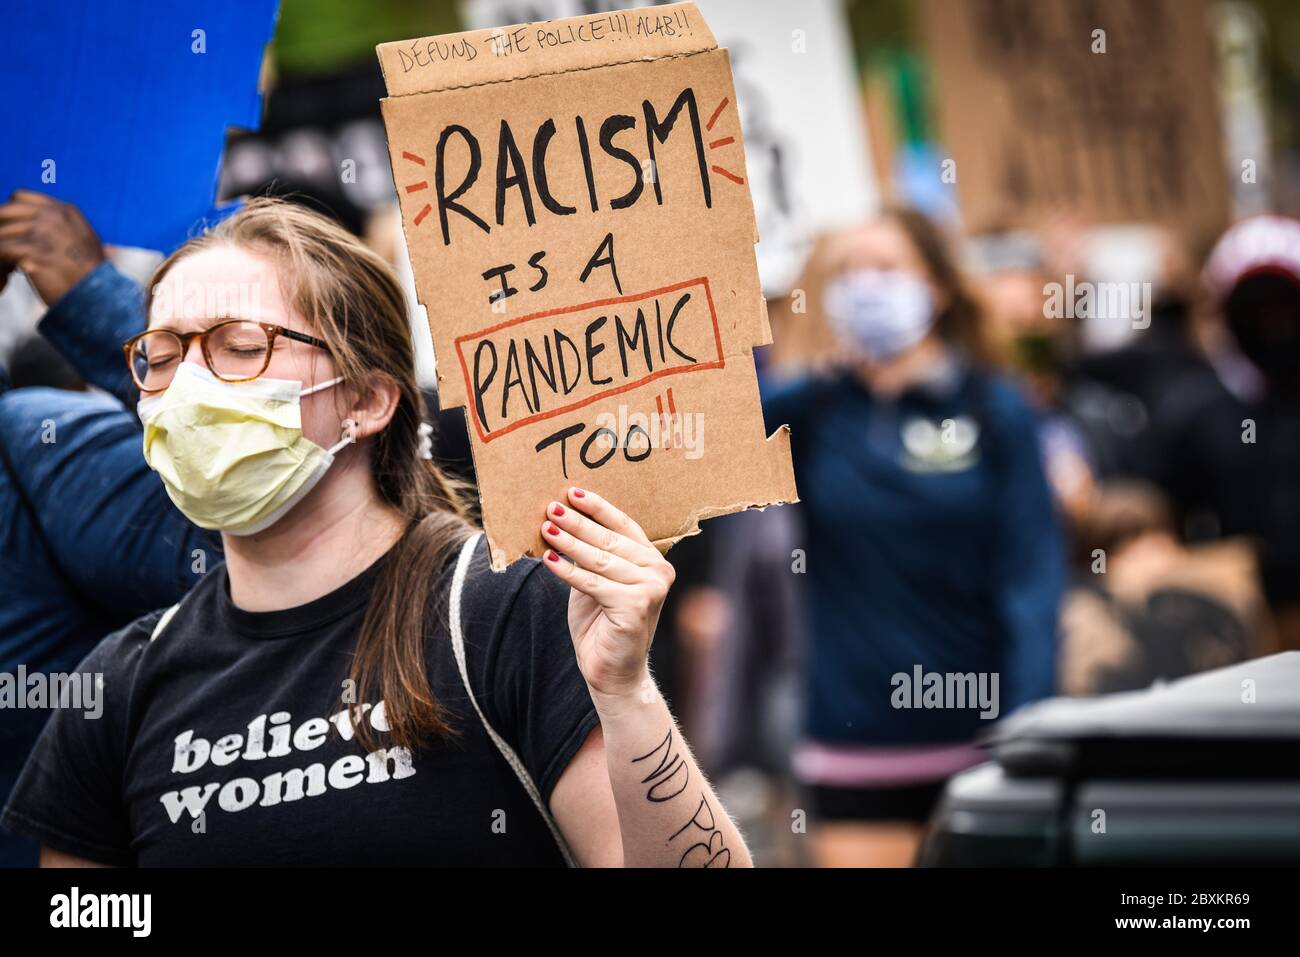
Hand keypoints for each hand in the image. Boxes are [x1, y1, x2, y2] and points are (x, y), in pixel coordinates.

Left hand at [0, 191, 104, 305]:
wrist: (99, 297)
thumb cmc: (89, 276)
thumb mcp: (83, 241)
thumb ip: (60, 227)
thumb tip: (33, 227)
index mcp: (65, 210)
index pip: (20, 197)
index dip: (11, 215)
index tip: (12, 232)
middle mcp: (53, 216)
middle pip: (5, 211)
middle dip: (2, 231)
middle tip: (8, 250)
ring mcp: (42, 231)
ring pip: (0, 232)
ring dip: (2, 249)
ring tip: (9, 266)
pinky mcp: (31, 250)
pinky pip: (0, 250)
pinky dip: (0, 264)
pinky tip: (8, 275)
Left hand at [539, 486, 674, 714]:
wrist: (612, 672)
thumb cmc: (602, 625)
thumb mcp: (596, 582)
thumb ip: (591, 556)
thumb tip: (561, 522)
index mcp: (653, 560)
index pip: (624, 525)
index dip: (598, 508)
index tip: (573, 492)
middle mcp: (658, 571)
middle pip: (609, 540)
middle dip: (577, 522)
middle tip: (551, 507)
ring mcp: (650, 589)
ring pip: (600, 559)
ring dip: (569, 541)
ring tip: (545, 527)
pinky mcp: (635, 606)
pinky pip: (592, 582)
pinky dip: (567, 570)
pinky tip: (548, 559)